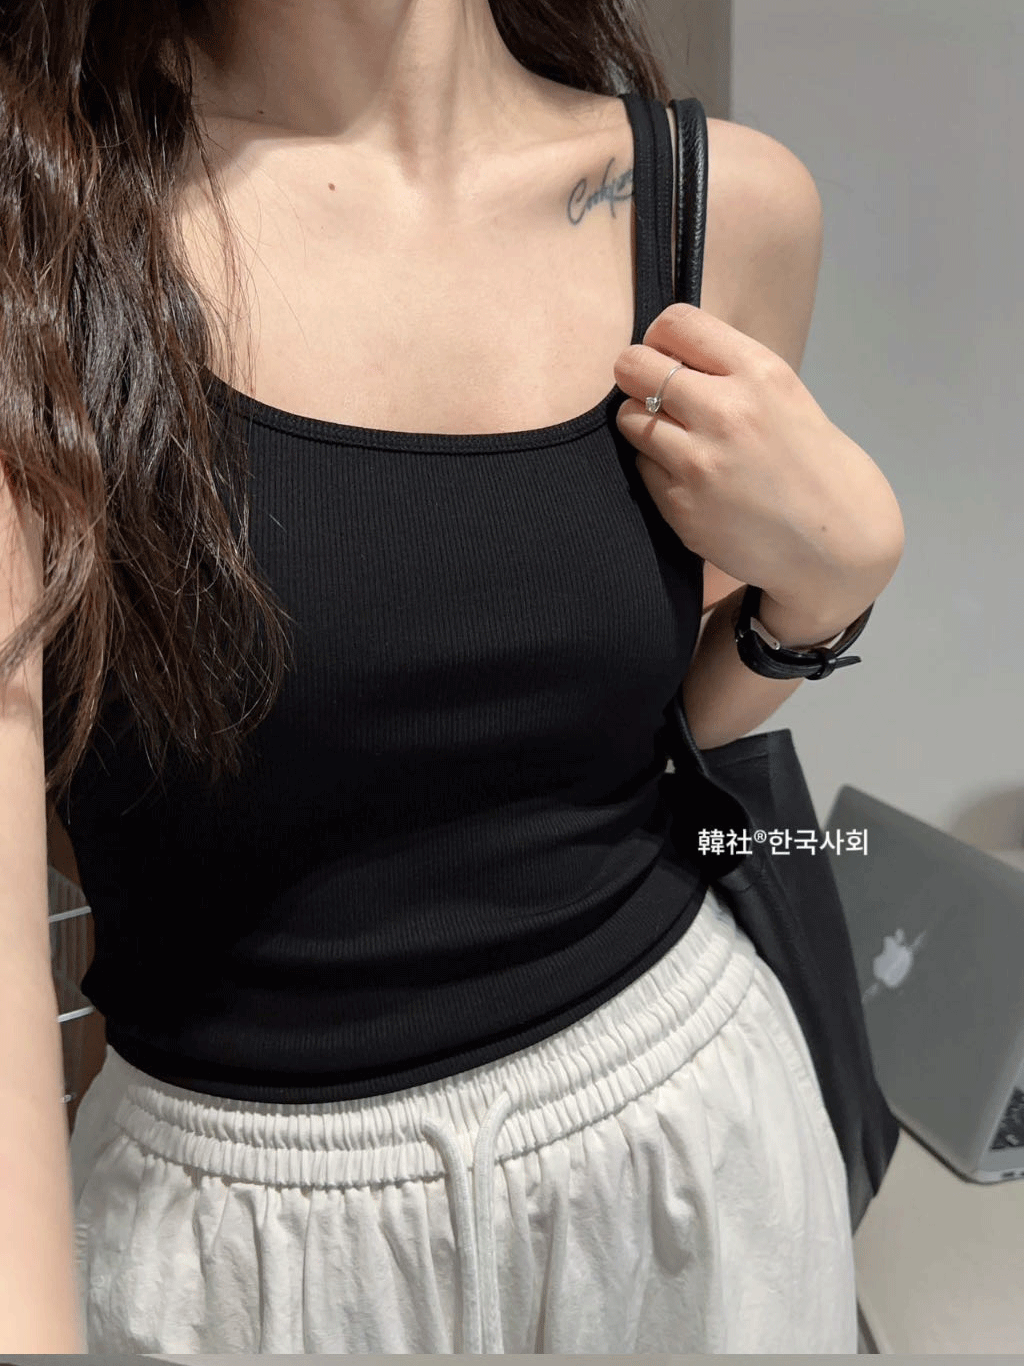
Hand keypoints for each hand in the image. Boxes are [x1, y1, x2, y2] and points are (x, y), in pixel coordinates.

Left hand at [614, 304, 903, 613]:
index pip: (674, 323)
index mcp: (757, 372)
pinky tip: (688, 479)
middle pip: (634, 365)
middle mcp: (725, 411)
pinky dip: (655, 468)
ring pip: (628, 416)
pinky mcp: (679, 503)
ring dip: (642, 424)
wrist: (835, 541)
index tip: (669, 358)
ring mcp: (698, 460)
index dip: (661, 339)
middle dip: (637, 376)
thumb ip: (727, 371)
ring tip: (674, 439)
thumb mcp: (782, 395)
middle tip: (655, 395)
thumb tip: (666, 352)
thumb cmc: (810, 463)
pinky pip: (640, 466)